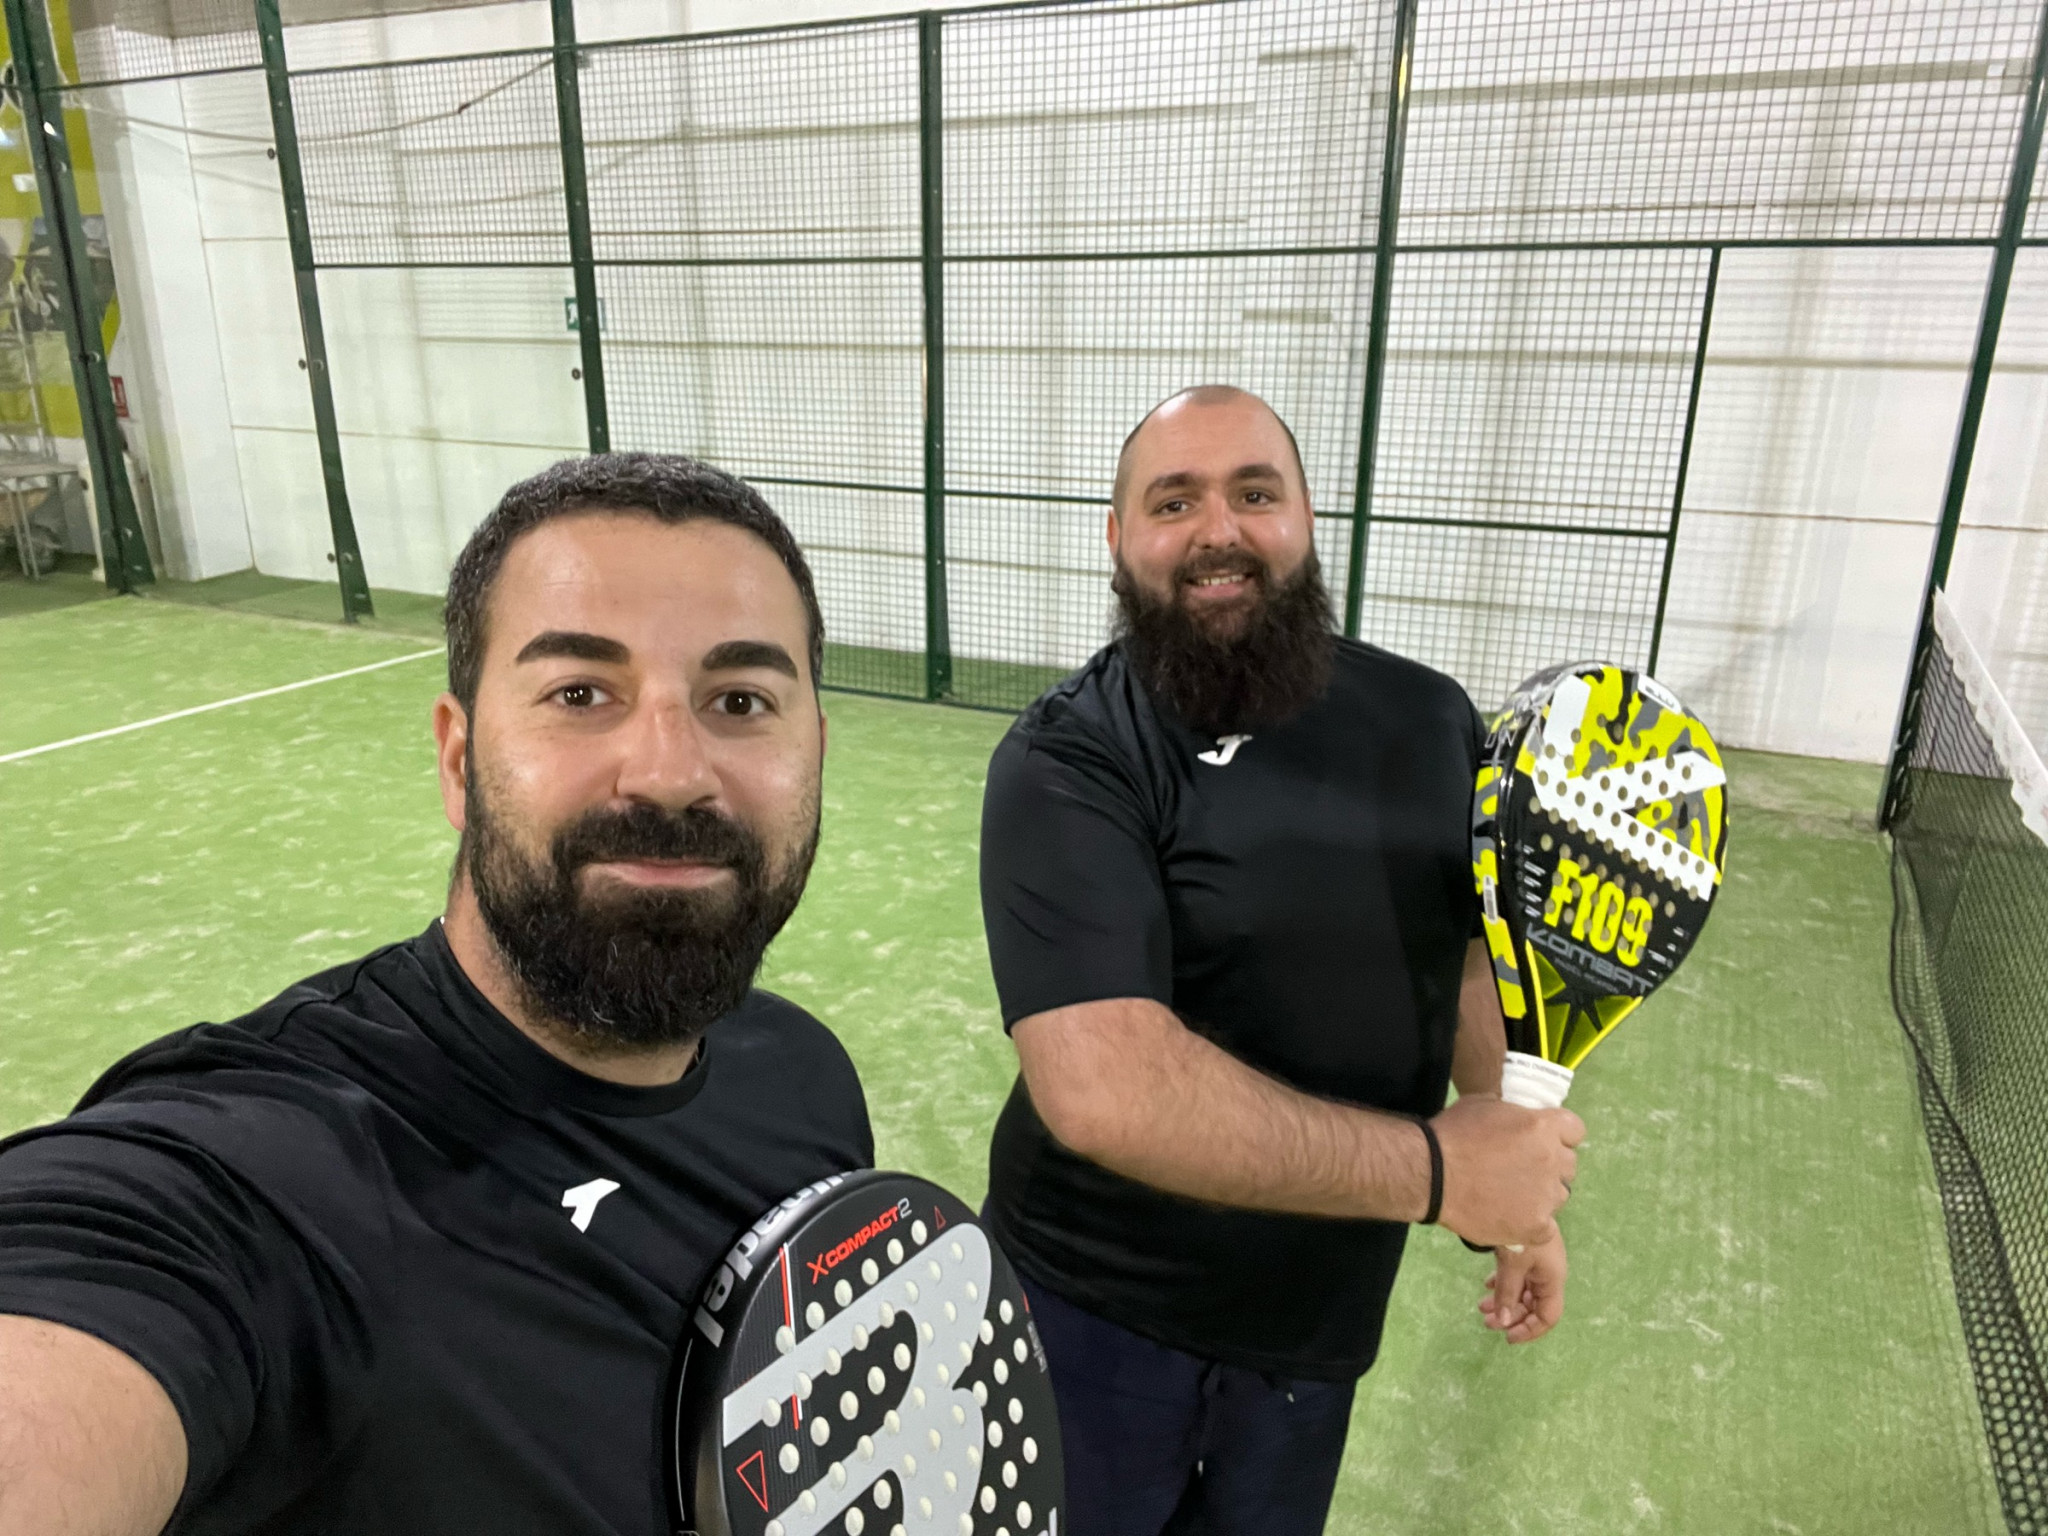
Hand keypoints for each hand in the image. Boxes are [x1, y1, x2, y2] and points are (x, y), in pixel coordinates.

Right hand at [1430, 1092, 1582, 1247]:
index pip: (1575, 1130)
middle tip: (1520, 1171)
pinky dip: (1531, 1224)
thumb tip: (1520, 1119)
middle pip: (1568, 1165)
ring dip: (1542, 1195)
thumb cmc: (1452, 1133)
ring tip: (1511, 1197)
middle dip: (1550, 1166)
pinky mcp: (1536, 1226)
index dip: (1559, 1136)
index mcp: (1543, 1126)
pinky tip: (1509, 1218)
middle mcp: (1552, 1160)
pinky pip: (1547, 1227)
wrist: (1430, 1173)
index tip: (1542, 1142)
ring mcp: (1546, 1195)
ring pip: (1559, 1196)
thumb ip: (1513, 1113)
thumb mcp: (1485, 1104)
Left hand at [1478, 1229, 1567, 1342]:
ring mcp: (1538, 1262)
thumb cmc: (1520, 1234)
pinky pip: (1518, 1276)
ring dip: (1505, 1301)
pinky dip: (1503, 1284)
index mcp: (1552, 1279)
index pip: (1548, 1316)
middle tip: (1487, 1322)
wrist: (1516, 1199)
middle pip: (1534, 1306)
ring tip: (1482, 1308)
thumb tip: (1503, 1322)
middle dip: (1512, 1317)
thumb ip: (1507, 1295)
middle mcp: (1548, 1273)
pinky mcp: (1527, 1252)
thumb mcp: (1513, 1266)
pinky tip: (1487, 1286)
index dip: (1530, 1330)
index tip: (1507, 1337)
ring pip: (1524, 1291)